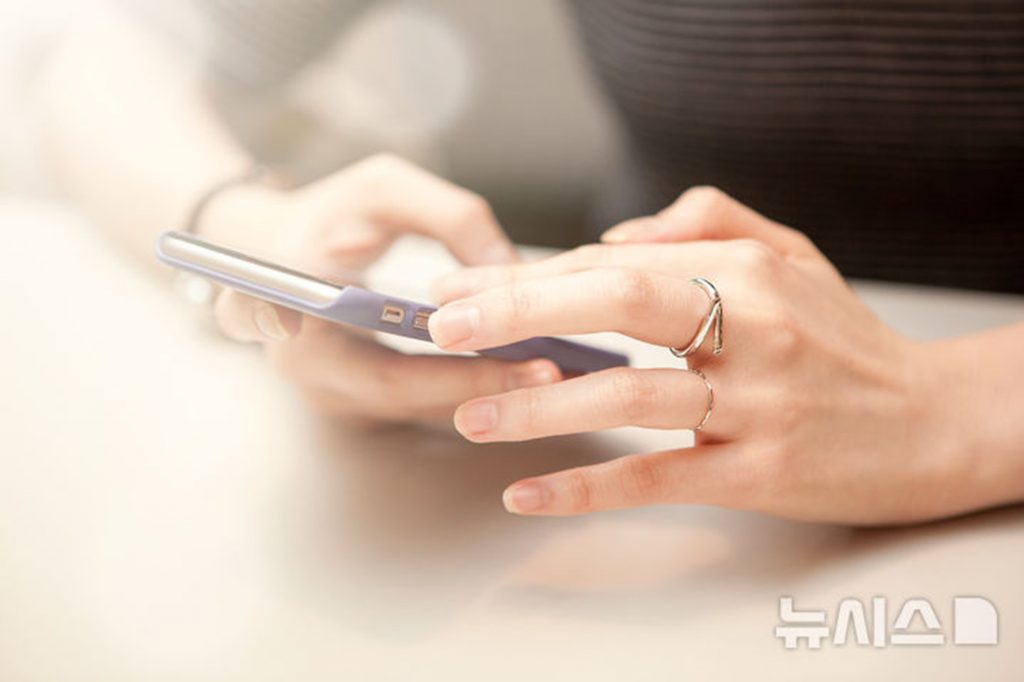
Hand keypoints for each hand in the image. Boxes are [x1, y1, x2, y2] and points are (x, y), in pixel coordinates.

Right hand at [200, 154, 561, 423]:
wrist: (273, 247)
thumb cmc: (328, 212)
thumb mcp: (385, 189)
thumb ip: (449, 217)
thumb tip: (513, 271)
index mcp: (300, 326)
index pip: (390, 372)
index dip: (461, 374)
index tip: (529, 359)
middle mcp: (309, 376)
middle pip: (412, 401)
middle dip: (490, 389)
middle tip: (560, 372)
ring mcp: (331, 394)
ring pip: (419, 407)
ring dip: (489, 393)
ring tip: (560, 371)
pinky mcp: (353, 398)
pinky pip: (417, 400)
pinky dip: (470, 386)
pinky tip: (523, 369)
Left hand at [429, 187, 976, 523]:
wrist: (934, 422)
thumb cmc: (847, 342)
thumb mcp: (793, 255)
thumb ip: (707, 222)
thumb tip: (612, 236)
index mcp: (745, 271)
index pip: (614, 264)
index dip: (532, 275)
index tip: (465, 287)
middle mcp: (750, 329)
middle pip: (617, 304)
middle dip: (520, 311)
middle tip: (443, 323)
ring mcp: (754, 403)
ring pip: (628, 395)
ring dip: (538, 406)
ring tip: (469, 412)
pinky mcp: (758, 472)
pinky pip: (658, 478)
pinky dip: (587, 487)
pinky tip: (528, 492)